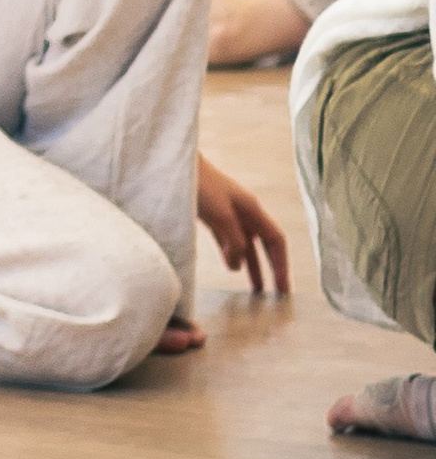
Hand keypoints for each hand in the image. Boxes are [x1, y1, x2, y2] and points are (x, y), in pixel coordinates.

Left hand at [196, 154, 291, 297]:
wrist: (175, 165)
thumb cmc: (200, 184)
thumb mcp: (221, 215)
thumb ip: (234, 241)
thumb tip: (238, 265)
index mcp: (252, 209)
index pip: (276, 241)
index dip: (281, 264)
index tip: (283, 289)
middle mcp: (244, 212)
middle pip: (263, 244)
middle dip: (271, 268)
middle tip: (276, 294)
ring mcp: (228, 214)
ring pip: (245, 245)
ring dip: (250, 265)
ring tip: (255, 288)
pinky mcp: (211, 216)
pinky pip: (227, 240)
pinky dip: (231, 254)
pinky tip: (231, 267)